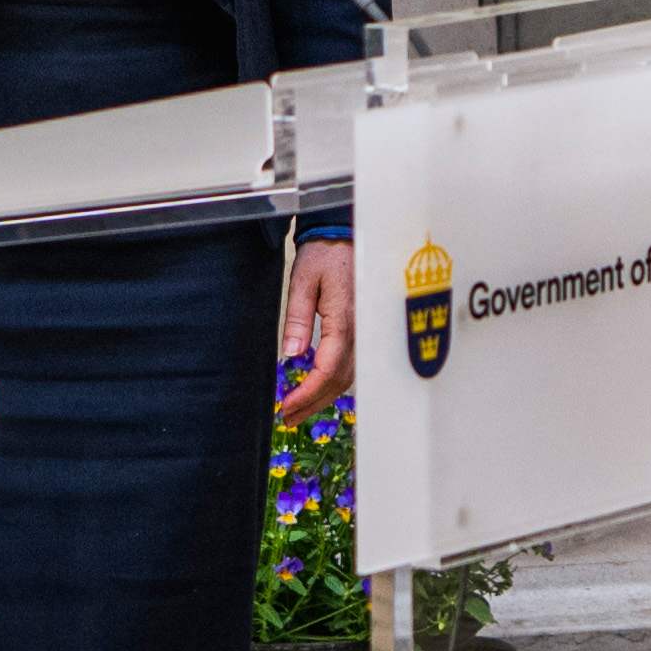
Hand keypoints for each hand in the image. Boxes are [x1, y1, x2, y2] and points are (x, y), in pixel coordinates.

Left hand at [277, 237, 355, 420]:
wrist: (346, 234)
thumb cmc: (325, 254)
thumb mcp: (302, 281)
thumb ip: (298, 319)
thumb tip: (292, 356)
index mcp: (345, 320)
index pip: (327, 370)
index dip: (306, 394)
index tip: (286, 406)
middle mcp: (360, 332)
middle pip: (339, 381)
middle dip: (312, 403)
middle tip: (287, 416)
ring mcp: (365, 333)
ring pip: (348, 377)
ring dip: (322, 396)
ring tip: (297, 409)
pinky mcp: (364, 331)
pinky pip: (352, 365)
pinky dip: (333, 382)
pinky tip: (316, 387)